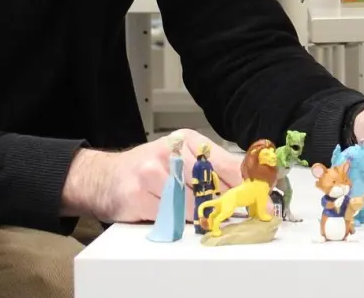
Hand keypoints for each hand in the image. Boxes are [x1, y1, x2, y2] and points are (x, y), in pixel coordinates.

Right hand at [61, 129, 245, 223]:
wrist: (101, 178)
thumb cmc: (148, 170)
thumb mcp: (180, 158)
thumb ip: (211, 169)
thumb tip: (248, 186)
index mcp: (185, 140)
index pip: (225, 162)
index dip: (245, 183)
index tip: (262, 198)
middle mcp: (169, 152)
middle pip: (211, 183)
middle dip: (226, 202)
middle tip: (236, 215)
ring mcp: (151, 173)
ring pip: (192, 202)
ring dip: (202, 215)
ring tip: (207, 219)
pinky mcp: (137, 195)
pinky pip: (169, 216)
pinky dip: (179, 223)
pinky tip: (179, 220)